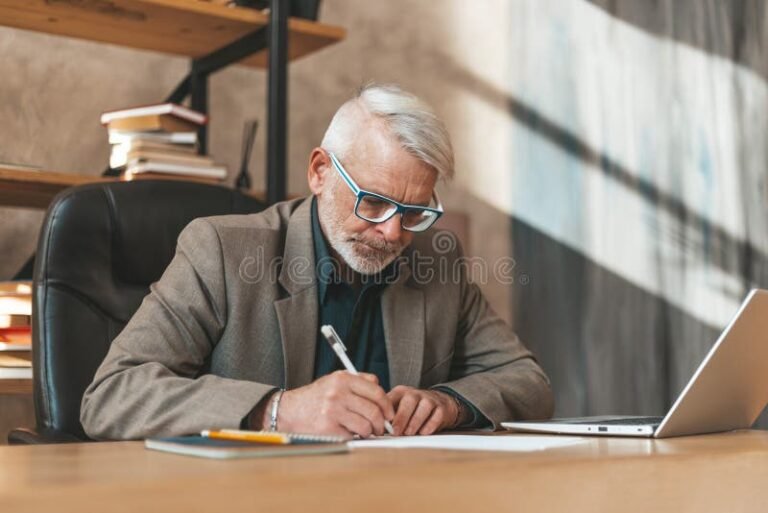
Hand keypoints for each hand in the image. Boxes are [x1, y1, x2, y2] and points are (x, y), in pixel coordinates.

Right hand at [267, 371, 394, 438]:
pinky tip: (350, 433)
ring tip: (366, 432)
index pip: (376, 391)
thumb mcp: (335, 380)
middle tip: (381, 428)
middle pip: (373, 410)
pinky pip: (352, 435)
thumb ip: (359, 381)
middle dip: (382, 423)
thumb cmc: (316, 397)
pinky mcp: (328, 428)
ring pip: (365, 426)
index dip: (387, 405)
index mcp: (343, 379)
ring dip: (370, 432)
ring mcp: (332, 411)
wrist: (290, 410)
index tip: (389, 414)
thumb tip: (381, 390)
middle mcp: (338, 393)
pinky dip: (354, 437)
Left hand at [387, 386, 459, 435]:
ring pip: (424, 407)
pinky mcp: (441, 408)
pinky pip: (437, 415)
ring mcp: (430, 399)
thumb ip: (387, 416)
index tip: (381, 424)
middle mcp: (415, 393)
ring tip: (408, 433)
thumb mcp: (398, 407)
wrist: (438, 403)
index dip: (386, 411)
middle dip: (402, 417)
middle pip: (409, 401)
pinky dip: (430, 425)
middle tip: (395, 432)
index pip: (392, 398)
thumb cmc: (412, 409)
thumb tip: (374, 427)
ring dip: (415, 422)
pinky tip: (423, 432)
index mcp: (400, 392)